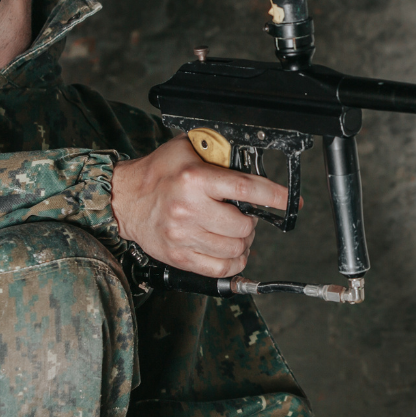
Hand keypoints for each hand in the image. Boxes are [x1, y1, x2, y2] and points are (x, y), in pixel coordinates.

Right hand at [111, 134, 288, 277]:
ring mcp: (183, 236)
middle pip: (244, 225)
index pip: (247, 189)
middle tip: (243, 214)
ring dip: (243, 242)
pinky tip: (230, 250)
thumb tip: (249, 158)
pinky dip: (233, 262)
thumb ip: (218, 152)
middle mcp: (189, 208)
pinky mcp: (179, 256)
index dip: (275, 197)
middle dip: (251, 221)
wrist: (124, 200)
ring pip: (235, 249)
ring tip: (234, 232)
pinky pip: (219, 268)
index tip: (290, 200)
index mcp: (195, 179)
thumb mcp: (187, 148)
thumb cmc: (158, 172)